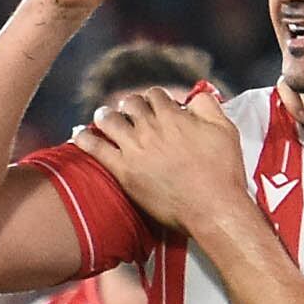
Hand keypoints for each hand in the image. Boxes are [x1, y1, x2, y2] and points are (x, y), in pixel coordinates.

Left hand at [82, 87, 250, 234]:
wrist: (212, 208)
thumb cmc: (223, 172)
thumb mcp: (225, 130)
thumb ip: (208, 106)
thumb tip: (195, 95)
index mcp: (173, 116)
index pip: (155, 95)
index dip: (154, 100)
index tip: (155, 108)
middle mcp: (150, 128)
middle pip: (130, 104)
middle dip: (130, 106)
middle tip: (129, 114)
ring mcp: (134, 149)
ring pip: (109, 120)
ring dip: (105, 115)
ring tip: (103, 117)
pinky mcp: (123, 171)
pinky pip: (96, 149)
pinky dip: (85, 138)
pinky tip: (78, 135)